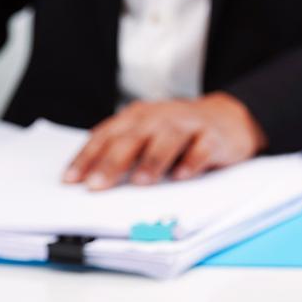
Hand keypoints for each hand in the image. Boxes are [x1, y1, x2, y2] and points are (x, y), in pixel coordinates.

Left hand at [63, 92, 266, 190]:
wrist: (229, 118)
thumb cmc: (180, 132)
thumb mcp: (148, 133)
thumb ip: (124, 149)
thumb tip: (92, 178)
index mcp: (138, 117)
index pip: (107, 135)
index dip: (88, 157)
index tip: (73, 179)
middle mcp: (160, 117)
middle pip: (133, 137)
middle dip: (113, 161)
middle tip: (97, 185)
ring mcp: (188, 125)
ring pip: (167, 139)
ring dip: (152, 160)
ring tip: (139, 182)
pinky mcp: (214, 137)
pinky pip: (202, 148)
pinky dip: (191, 162)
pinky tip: (182, 176)